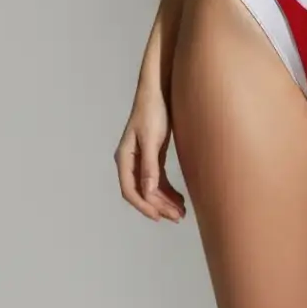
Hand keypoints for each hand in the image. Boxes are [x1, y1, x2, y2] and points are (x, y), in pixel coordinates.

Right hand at [114, 81, 186, 222]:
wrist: (159, 90)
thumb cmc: (153, 110)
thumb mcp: (152, 139)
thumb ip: (150, 166)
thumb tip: (147, 192)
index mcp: (124, 157)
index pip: (130, 190)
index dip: (144, 206)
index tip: (159, 217)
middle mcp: (130, 161)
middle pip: (142, 192)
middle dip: (159, 206)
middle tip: (178, 217)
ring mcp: (142, 159)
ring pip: (151, 188)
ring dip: (164, 201)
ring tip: (181, 212)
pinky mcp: (153, 155)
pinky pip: (158, 179)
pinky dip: (168, 190)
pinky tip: (179, 199)